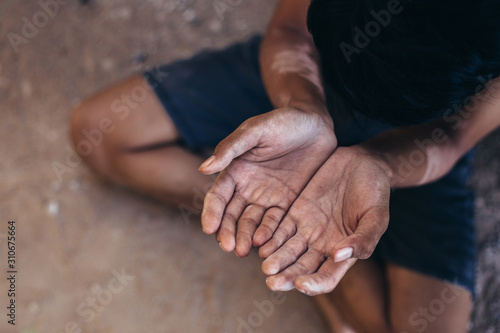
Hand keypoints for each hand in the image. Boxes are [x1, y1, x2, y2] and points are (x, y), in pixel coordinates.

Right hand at [199, 106, 336, 256]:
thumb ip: (231, 148)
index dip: (212, 213)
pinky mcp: (288, 204)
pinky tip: (268, 247)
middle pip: (233, 216)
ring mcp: (268, 198)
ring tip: (245, 252)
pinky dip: (271, 236)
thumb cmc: (282, 121)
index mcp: (235, 171)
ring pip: (253, 224)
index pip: (218, 197)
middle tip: (230, 248)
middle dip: (229, 232)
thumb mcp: (255, 130)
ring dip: (247, 238)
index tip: (209, 228)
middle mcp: (248, 189)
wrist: (315, 123)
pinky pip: (277, 223)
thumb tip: (203, 169)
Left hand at [259, 146, 390, 294]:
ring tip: (265, 266)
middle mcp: (322, 246)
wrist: (362, 164)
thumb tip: (338, 256)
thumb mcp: (377, 216)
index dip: (315, 284)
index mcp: (343, 253)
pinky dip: (270, 238)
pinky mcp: (295, 212)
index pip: (326, 277)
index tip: (302, 285)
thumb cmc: (375, 192)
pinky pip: (280, 229)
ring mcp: (307, 230)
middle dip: (286, 277)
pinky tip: (260, 243)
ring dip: (275, 260)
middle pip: (301, 268)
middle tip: (271, 282)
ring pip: (287, 251)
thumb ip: (364, 239)